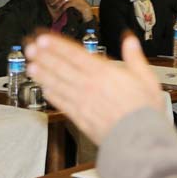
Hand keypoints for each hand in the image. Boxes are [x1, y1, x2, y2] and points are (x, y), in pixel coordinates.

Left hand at [25, 33, 163, 144]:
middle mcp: (89, 86)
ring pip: (58, 84)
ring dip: (43, 75)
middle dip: (44, 57)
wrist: (137, 139)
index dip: (57, 46)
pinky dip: (52, 95)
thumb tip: (130, 41)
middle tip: (30, 48)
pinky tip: (45, 90)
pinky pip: (62, 103)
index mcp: (104, 73)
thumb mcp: (146, 78)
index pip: (75, 55)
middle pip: (62, 68)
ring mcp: (82, 102)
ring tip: (30, 66)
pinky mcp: (80, 117)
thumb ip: (135, 57)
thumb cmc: (144, 110)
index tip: (44, 39)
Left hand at [52, 0, 93, 21]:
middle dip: (56, 0)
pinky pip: (66, 5)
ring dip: (58, 5)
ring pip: (63, 1)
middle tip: (52, 4)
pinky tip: (62, 10)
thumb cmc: (79, 4)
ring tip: (56, 8)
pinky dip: (63, 8)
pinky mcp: (73, 2)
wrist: (85, 7)